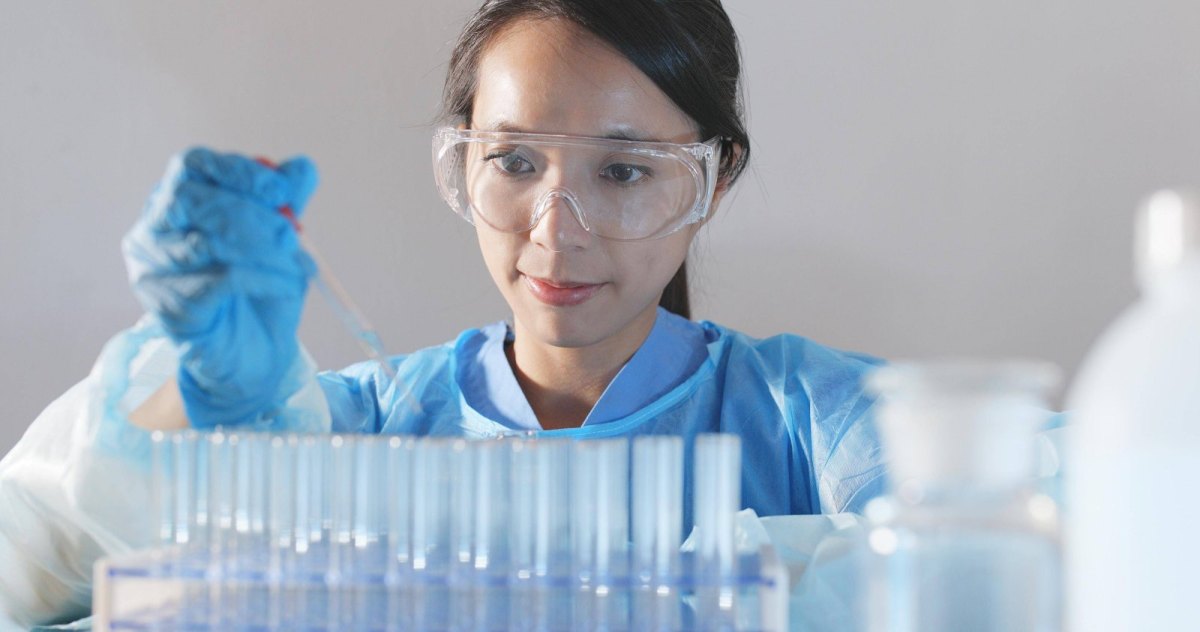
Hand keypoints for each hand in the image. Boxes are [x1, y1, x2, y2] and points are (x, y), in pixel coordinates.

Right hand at [123, 147, 317, 427]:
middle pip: (189, 197)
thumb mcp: (279, 240)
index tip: (282, 190)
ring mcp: (153, 271)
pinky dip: (260, 279)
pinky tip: (284, 286)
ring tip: (296, 264)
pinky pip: (216, 281)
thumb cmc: (259, 291)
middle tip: (291, 233)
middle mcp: (153, 232)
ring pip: (203, 242)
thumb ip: (285, 204)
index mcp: (176, 204)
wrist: (255, 354)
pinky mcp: (168, 308)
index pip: (190, 165)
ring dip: (262, 250)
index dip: (237, 171)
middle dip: (249, 212)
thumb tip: (302, 167)